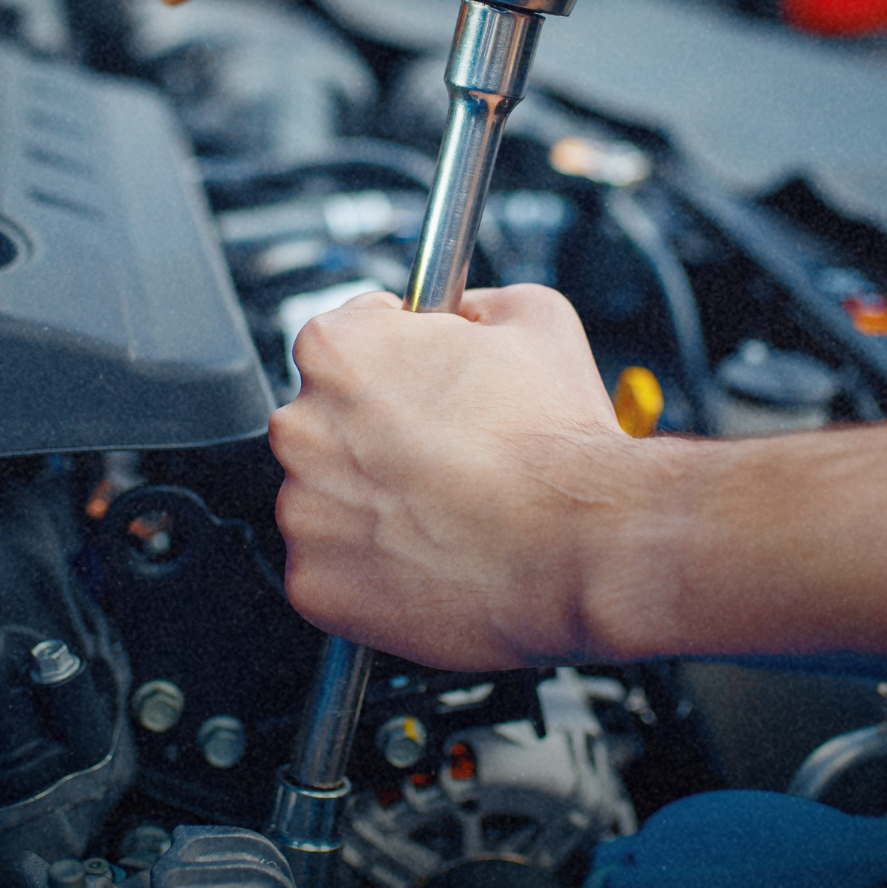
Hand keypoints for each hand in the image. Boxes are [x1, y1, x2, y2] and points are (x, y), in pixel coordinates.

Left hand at [271, 285, 676, 668]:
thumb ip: (473, 304)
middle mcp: (301, 426)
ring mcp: (301, 511)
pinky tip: (427, 555)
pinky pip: (332, 570)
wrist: (586, 542)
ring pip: (326, 500)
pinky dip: (370, 569)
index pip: (349, 342)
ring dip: (370, 504)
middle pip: (328, 423)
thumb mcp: (533, 316)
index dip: (400, 362)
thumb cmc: (557, 439)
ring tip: (442, 510)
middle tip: (443, 456)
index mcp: (336, 349)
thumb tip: (462, 316)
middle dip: (377, 436)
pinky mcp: (314, 583)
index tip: (427, 388)